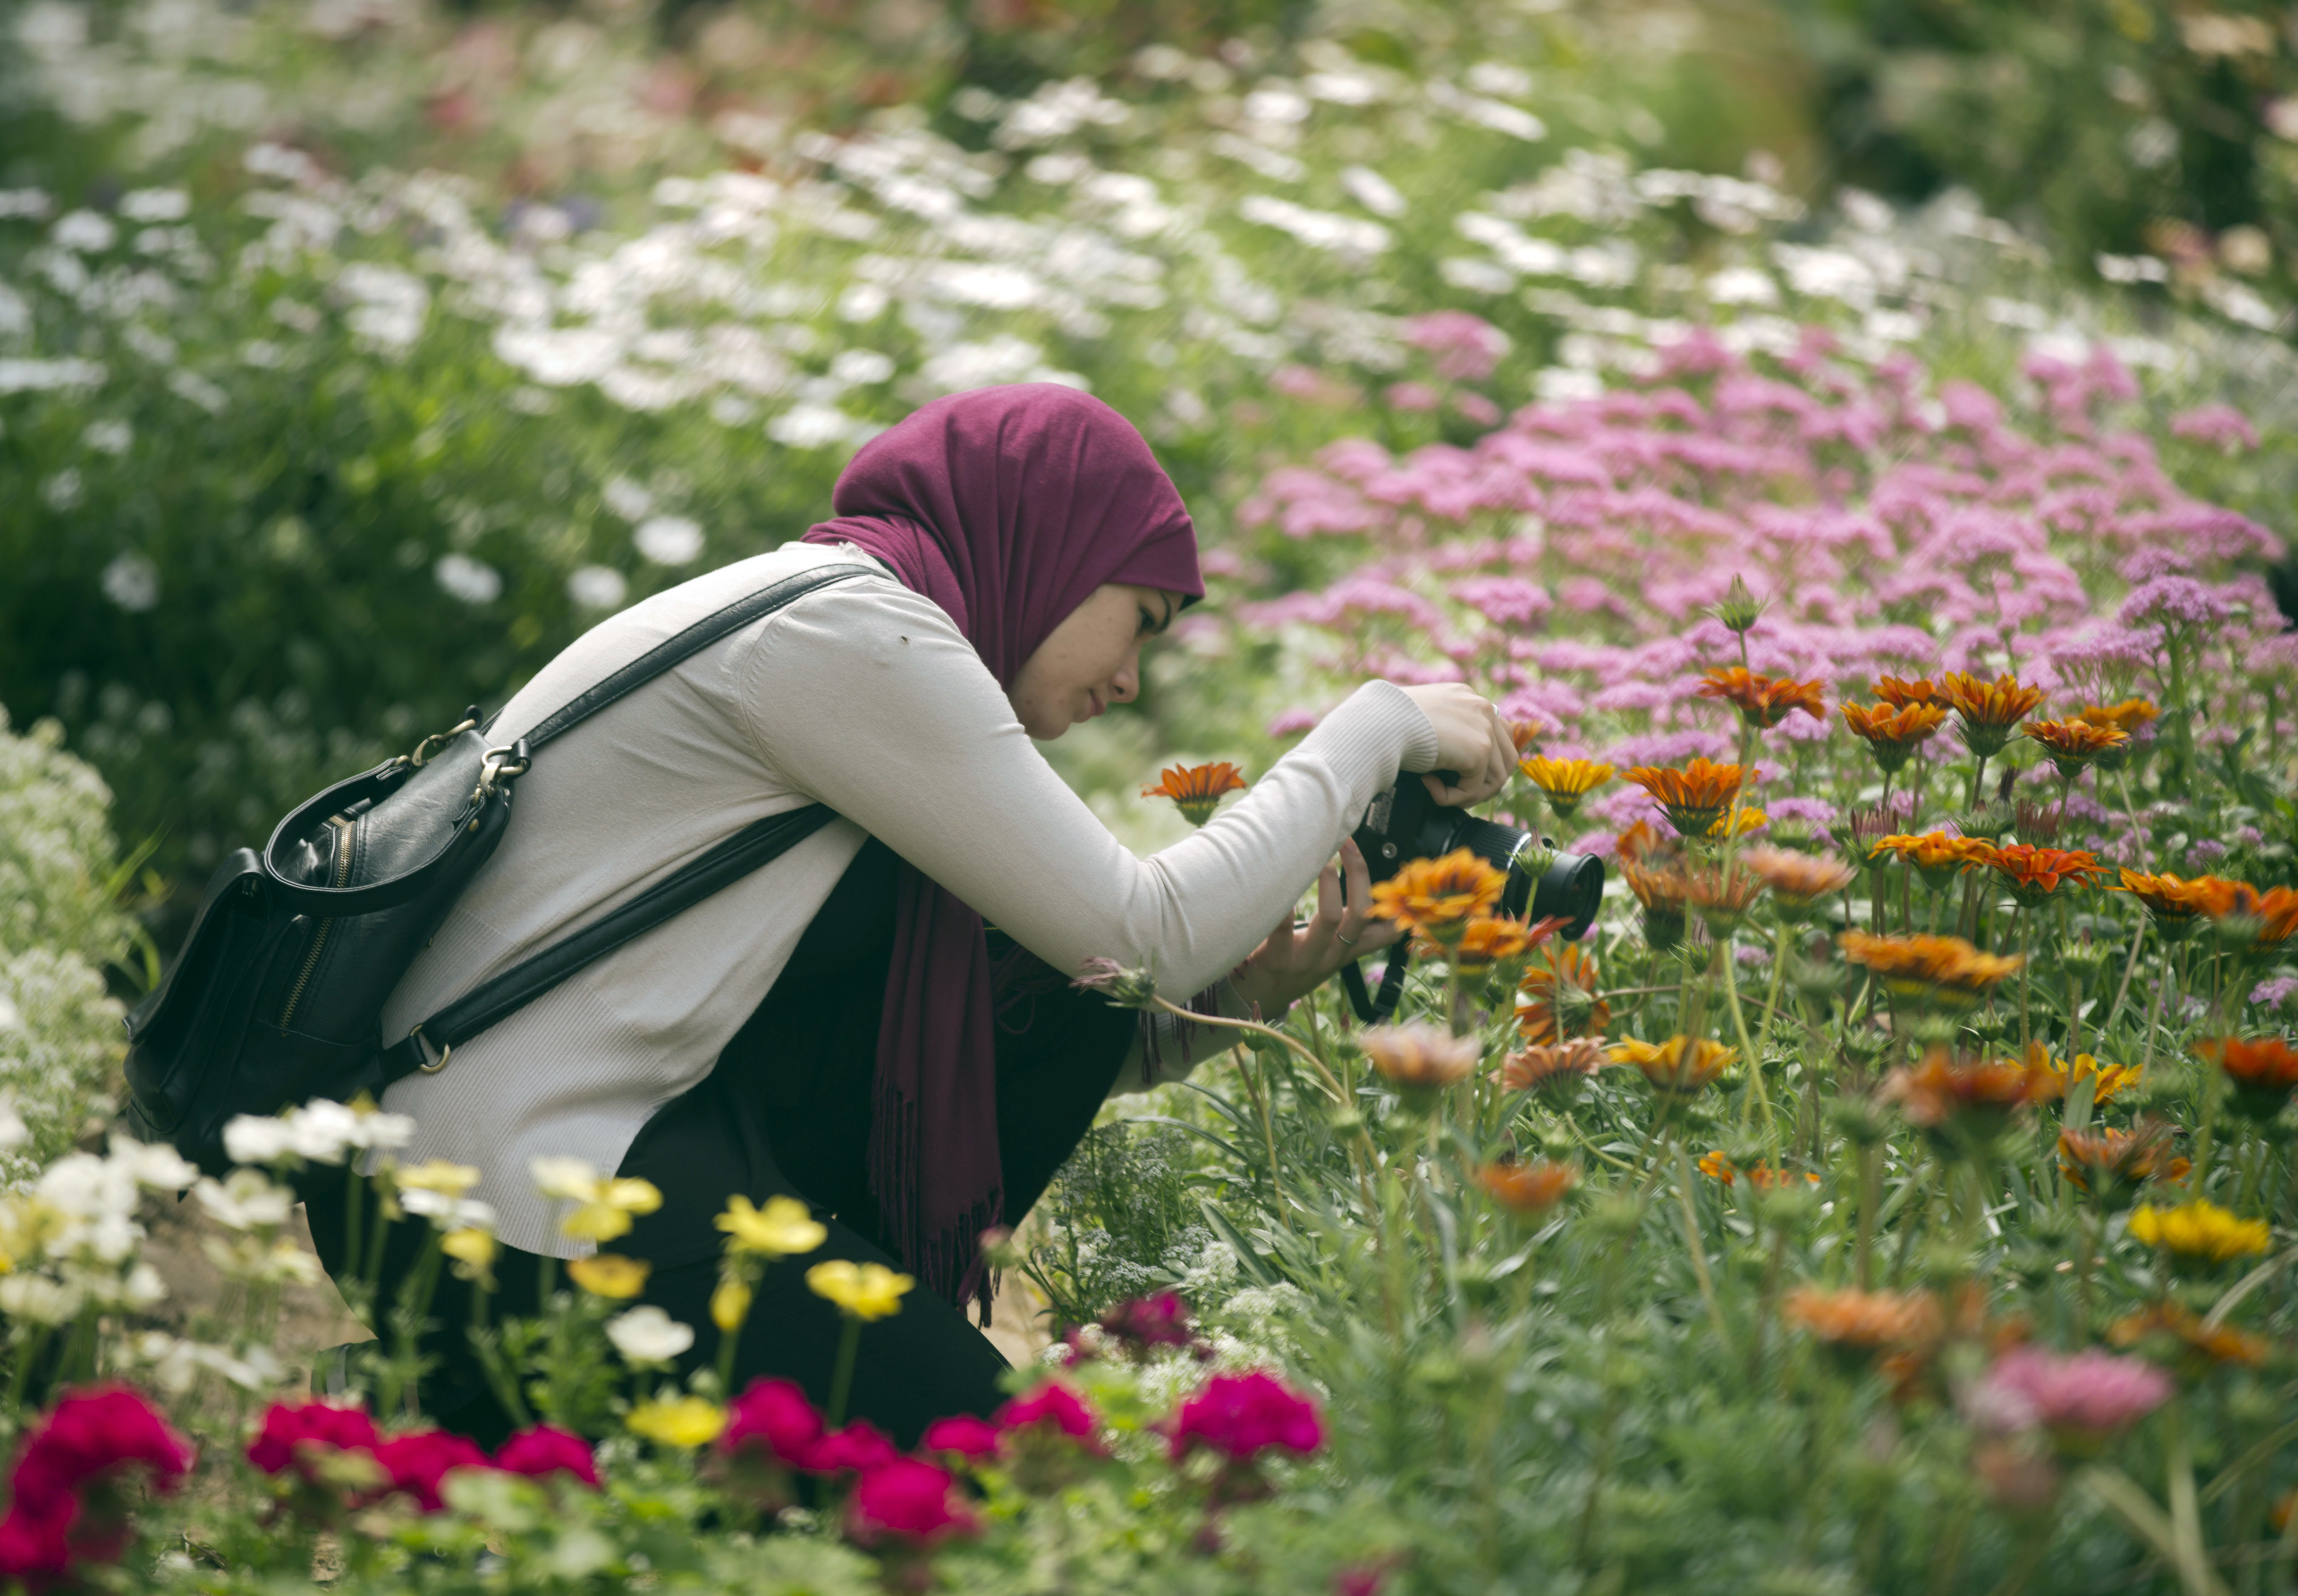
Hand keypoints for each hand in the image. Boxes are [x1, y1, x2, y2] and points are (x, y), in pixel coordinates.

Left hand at [1226, 838, 1404, 1018]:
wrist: (1256, 999)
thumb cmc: (1292, 964)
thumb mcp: (1326, 953)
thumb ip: (1343, 928)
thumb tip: (1361, 890)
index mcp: (1345, 951)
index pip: (1386, 933)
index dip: (1397, 904)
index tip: (1394, 869)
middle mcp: (1331, 955)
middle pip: (1361, 914)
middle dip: (1358, 873)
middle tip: (1345, 842)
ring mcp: (1305, 958)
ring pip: (1330, 918)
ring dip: (1328, 881)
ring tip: (1316, 855)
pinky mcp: (1275, 959)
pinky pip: (1282, 927)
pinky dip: (1284, 903)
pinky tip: (1276, 880)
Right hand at [1397, 683, 1514, 806]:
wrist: (1379, 723)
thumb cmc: (1386, 723)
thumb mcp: (1421, 721)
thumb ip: (1444, 731)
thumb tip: (1453, 760)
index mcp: (1467, 697)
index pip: (1498, 732)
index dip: (1487, 761)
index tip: (1463, 776)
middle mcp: (1482, 707)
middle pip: (1508, 757)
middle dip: (1486, 782)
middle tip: (1457, 792)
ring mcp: (1485, 727)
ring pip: (1496, 778)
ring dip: (1468, 794)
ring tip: (1441, 793)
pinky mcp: (1480, 749)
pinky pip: (1474, 789)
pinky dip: (1451, 798)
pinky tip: (1428, 786)